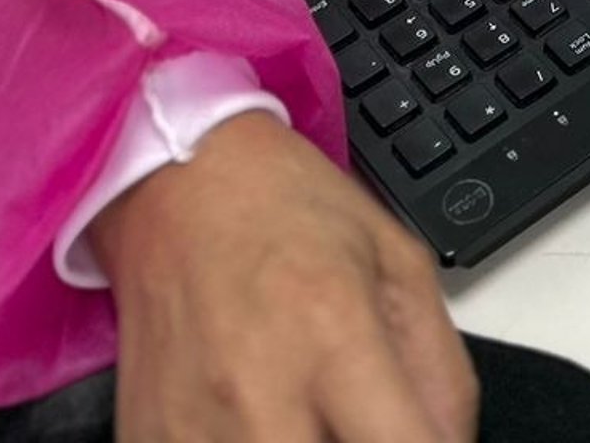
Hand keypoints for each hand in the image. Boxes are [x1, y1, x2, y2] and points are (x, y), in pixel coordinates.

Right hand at [92, 109, 476, 442]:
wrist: (178, 174)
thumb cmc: (287, 207)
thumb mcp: (398, 260)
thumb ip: (440, 372)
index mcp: (335, 334)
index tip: (419, 438)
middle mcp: (261, 392)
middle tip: (360, 420)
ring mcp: (195, 427)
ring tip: (305, 411)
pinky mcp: (149, 437)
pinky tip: (252, 415)